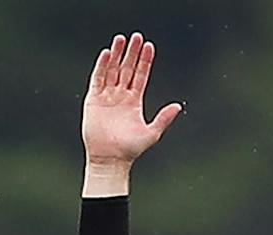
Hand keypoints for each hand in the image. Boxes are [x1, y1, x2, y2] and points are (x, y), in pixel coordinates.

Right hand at [83, 32, 181, 174]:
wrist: (110, 159)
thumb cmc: (131, 149)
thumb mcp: (152, 133)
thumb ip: (164, 118)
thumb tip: (179, 105)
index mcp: (134, 101)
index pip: (141, 76)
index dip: (145, 61)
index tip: (149, 46)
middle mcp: (121, 96)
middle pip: (127, 68)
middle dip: (132, 53)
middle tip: (136, 36)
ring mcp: (107, 96)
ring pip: (112, 70)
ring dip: (117, 55)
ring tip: (121, 39)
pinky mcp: (94, 100)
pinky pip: (98, 79)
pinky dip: (102, 66)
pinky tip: (107, 54)